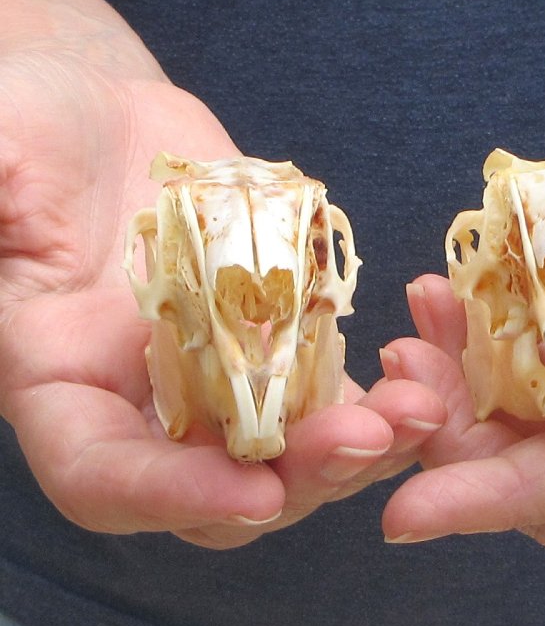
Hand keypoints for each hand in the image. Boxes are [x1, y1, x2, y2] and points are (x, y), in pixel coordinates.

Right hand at [0, 0, 443, 548]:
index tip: (255, 495)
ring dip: (360, 449)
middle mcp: (144, 403)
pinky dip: (378, 400)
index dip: (171, 498)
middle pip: (219, 486)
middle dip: (298, 478)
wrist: (110, 128)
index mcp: (62, 381)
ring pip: (289, 455)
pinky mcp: (276, 348)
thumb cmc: (34, 131)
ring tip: (423, 412)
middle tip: (368, 439)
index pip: (104, 476)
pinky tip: (425, 379)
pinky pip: (329, 397)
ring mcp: (218, 381)